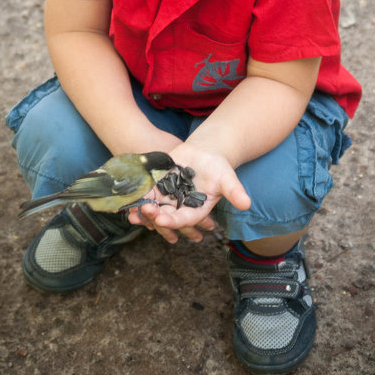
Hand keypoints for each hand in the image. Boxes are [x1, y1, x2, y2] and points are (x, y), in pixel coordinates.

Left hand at [128, 143, 250, 243]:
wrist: (206, 154)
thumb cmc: (219, 167)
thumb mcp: (227, 178)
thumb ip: (235, 192)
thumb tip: (247, 204)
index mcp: (197, 210)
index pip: (183, 219)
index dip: (173, 221)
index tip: (162, 219)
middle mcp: (181, 207)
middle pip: (166, 216)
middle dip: (154, 216)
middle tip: (145, 210)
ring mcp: (168, 198)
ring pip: (153, 209)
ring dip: (142, 212)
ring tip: (131, 211)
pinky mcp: (158, 187)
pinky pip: (146, 196)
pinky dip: (137, 199)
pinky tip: (127, 200)